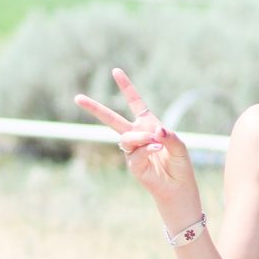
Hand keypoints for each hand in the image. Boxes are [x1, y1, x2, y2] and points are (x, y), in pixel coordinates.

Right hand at [75, 68, 195, 204]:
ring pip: (127, 138)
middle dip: (95, 109)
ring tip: (157, 143)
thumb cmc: (180, 165)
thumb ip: (170, 136)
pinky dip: (147, 149)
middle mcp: (137, 136)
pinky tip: (157, 149)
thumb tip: (157, 129)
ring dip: (141, 138)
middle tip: (77, 97)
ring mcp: (133, 151)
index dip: (126, 88)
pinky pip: (135, 153)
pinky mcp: (133, 165)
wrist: (179, 188)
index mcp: (148, 125)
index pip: (135, 103)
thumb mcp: (180, 146)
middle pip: (112, 119)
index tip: (116, 71)